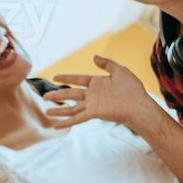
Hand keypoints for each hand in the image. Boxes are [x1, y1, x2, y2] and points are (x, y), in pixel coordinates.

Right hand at [42, 55, 159, 133]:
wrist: (138, 105)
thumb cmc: (132, 88)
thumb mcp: (120, 70)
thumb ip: (106, 63)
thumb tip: (94, 56)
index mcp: (98, 83)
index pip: (78, 79)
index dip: (66, 78)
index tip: (55, 77)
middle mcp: (92, 94)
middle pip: (70, 94)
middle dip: (57, 95)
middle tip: (44, 96)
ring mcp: (92, 105)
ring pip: (71, 108)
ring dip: (58, 110)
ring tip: (46, 112)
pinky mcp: (93, 113)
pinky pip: (77, 118)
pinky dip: (67, 122)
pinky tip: (57, 126)